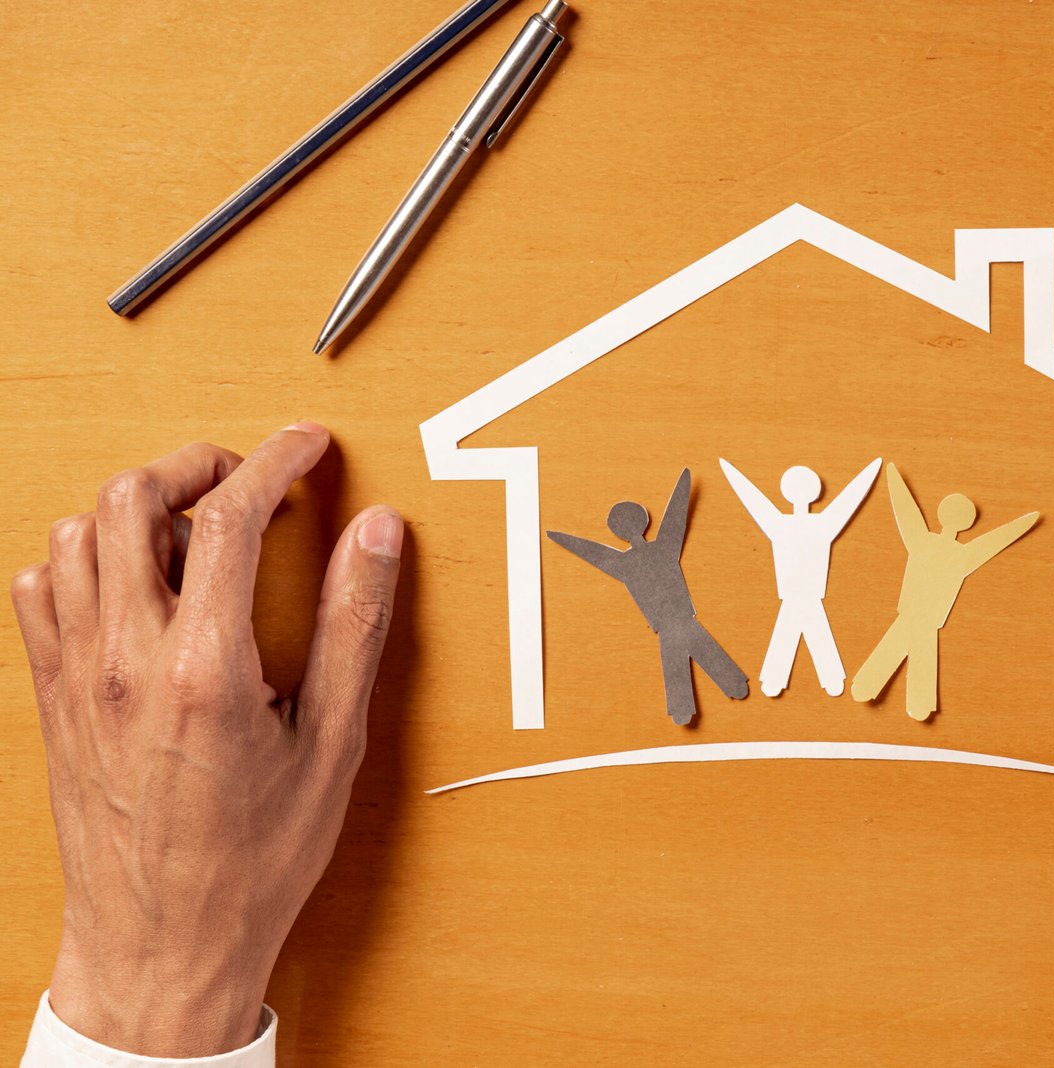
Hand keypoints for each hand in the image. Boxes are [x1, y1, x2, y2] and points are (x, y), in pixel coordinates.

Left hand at [8, 424, 403, 1055]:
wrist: (161, 947)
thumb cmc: (252, 862)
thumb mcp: (333, 746)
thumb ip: (355, 627)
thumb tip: (375, 537)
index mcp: (203, 668)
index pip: (230, 516)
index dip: (277, 460)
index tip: (307, 444)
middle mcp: (125, 658)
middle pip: (131, 499)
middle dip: (197, 465)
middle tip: (247, 478)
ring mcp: (79, 676)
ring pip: (77, 534)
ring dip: (137, 506)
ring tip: (195, 526)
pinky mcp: (56, 698)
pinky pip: (42, 591)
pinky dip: (84, 558)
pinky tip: (133, 581)